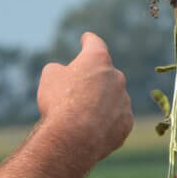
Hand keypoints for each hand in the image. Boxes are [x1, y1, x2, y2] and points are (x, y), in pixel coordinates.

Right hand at [38, 33, 131, 160]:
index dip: (89, 41)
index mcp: (98, 60)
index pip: (94, 45)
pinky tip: (92, 130)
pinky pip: (116, 118)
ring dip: (100, 103)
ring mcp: (124, 101)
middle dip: (93, 79)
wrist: (75, 138)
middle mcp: (116, 77)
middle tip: (76, 92)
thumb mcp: (49, 78)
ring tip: (81, 117)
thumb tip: (64, 73)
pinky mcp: (127, 123)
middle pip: (105, 74)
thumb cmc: (60, 103)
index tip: (87, 39)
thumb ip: (59, 70)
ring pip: (112, 98)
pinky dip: (107, 121)